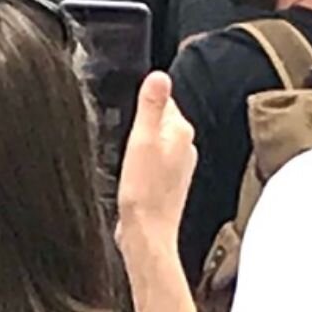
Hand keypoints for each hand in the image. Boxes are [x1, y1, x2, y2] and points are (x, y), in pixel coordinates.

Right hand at [115, 72, 196, 247]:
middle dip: (139, 125)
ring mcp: (178, 164)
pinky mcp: (168, 180)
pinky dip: (139, 162)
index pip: (163, 99)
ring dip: (138, 145)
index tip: (128, 117)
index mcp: (180, 132)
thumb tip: (159, 76)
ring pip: (154, 140)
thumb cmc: (143, 193)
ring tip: (127, 160)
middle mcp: (185, 146)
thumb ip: (150, 107)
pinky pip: (152, 159)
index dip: (141, 104)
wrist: (146, 234)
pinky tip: (130, 175)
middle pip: (158, 119)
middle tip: (125, 142)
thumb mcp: (141, 141)